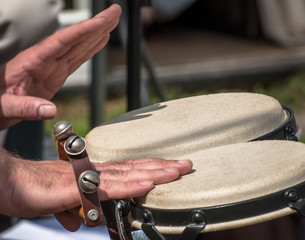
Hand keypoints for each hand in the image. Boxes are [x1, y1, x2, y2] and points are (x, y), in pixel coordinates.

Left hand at [0, 4, 121, 129]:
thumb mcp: (6, 106)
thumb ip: (26, 106)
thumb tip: (50, 110)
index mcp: (32, 61)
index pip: (62, 41)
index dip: (83, 31)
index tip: (100, 22)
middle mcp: (45, 59)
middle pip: (75, 38)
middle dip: (96, 24)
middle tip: (114, 13)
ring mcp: (52, 66)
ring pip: (79, 45)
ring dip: (97, 33)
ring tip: (112, 22)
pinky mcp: (57, 74)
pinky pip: (77, 58)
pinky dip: (90, 49)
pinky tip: (100, 41)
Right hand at [0, 152, 191, 230]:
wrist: (9, 181)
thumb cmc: (35, 187)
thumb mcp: (63, 201)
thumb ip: (76, 208)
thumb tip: (80, 222)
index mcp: (94, 174)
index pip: (129, 168)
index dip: (150, 167)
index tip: (170, 167)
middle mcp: (95, 172)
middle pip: (135, 167)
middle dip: (162, 167)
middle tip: (186, 164)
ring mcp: (87, 178)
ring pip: (127, 174)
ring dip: (154, 173)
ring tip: (176, 171)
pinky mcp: (76, 188)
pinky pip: (108, 187)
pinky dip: (130, 185)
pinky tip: (147, 184)